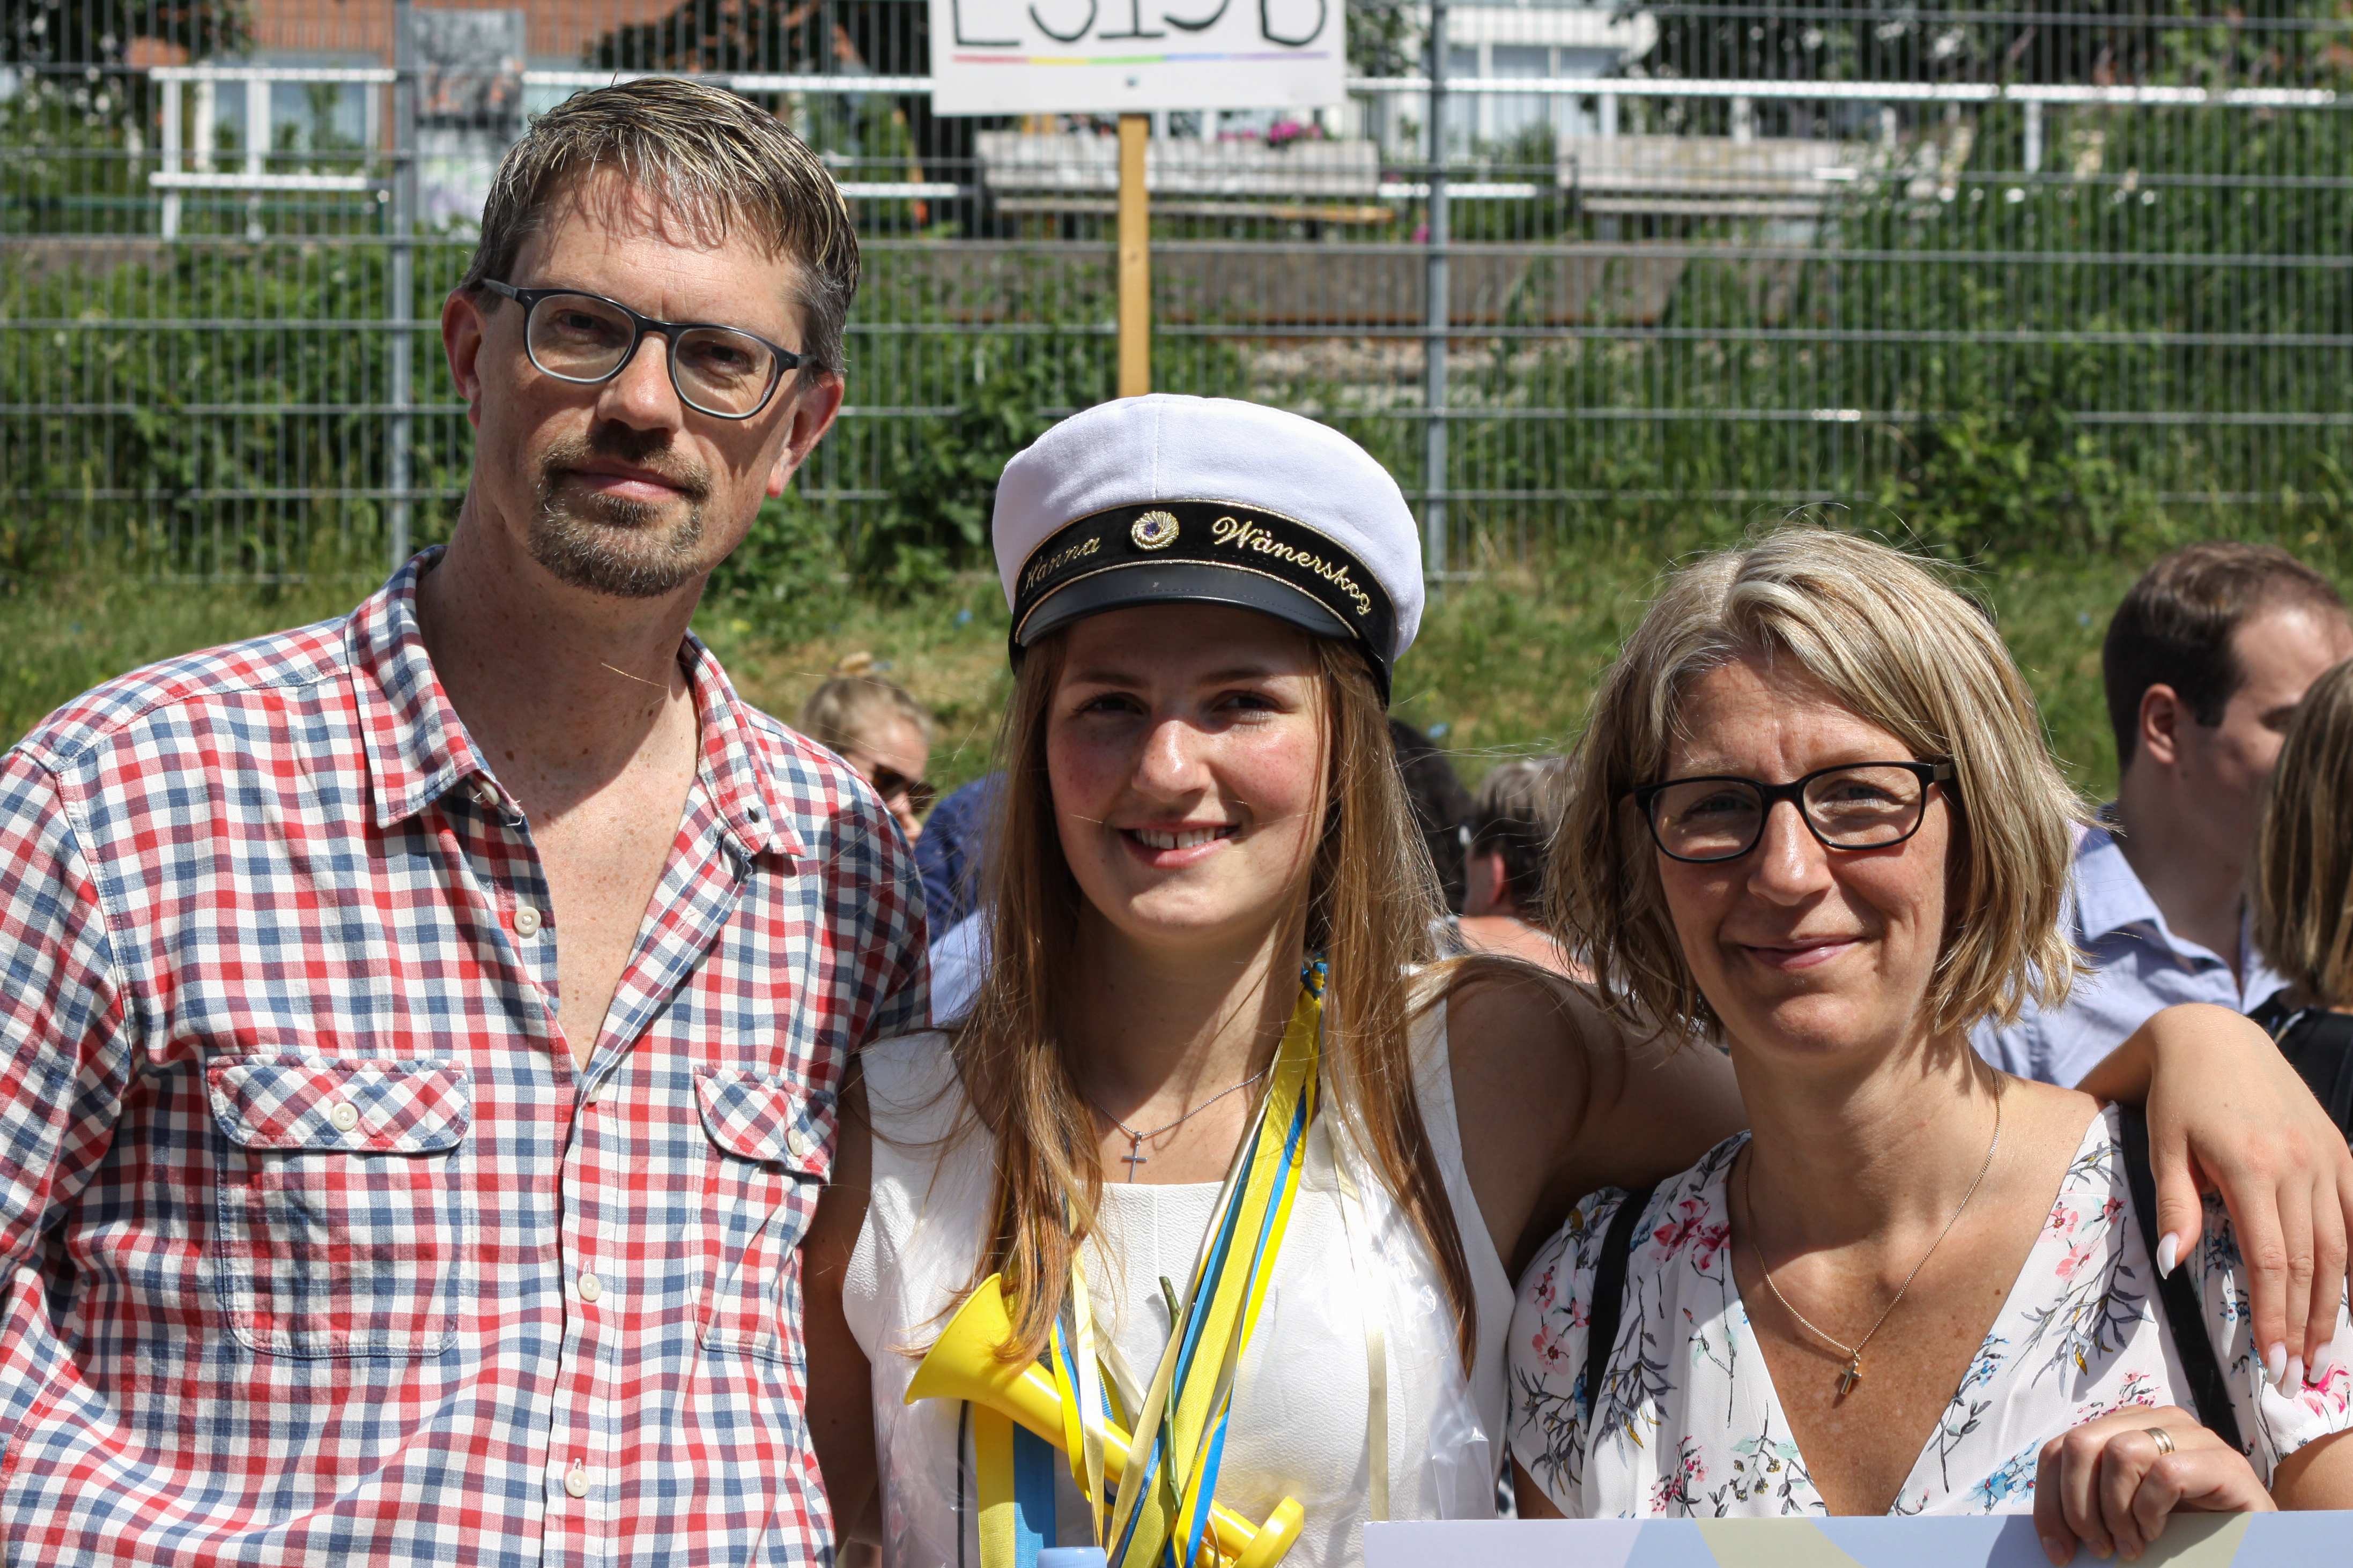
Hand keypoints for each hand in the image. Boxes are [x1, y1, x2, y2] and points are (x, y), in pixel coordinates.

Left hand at [2033, 1407, 2271, 1562]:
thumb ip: (2091, 1508)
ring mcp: (2194, 1437)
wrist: (2253, 1548)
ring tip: (2133, 1544)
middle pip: (2081, 1444)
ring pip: (2120, 1453)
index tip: (2058, 1549)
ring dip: (2117, 1511)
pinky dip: (2151, 1510)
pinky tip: (2158, 1532)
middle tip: (2099, 1547)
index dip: (2048, 1500)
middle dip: (2078, 1506)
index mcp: (2124, 1429)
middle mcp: (2156, 1421)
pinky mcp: (2225, 1463)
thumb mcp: (2126, 1516)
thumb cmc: (2186, 1533)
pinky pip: (2166, 1474)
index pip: (2060, 1448)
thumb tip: (2048, 1536)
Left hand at [2080, 1003, 2352, 1370]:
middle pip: (2314, 1263)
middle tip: (2298, 1376)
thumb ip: (2174, 1206)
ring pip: (2344, 1245)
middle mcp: (2299, 1164)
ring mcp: (2326, 1156)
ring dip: (2337, 1304)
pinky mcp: (2339, 1148)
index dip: (2274, 1316)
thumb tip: (2174, 1267)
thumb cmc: (2175, 1095)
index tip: (2270, 1362)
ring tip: (2325, 1352)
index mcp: (2251, 1167)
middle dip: (2307, 1325)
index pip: (2271, 1260)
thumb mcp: (2160, 1146)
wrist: (2210, 1036)